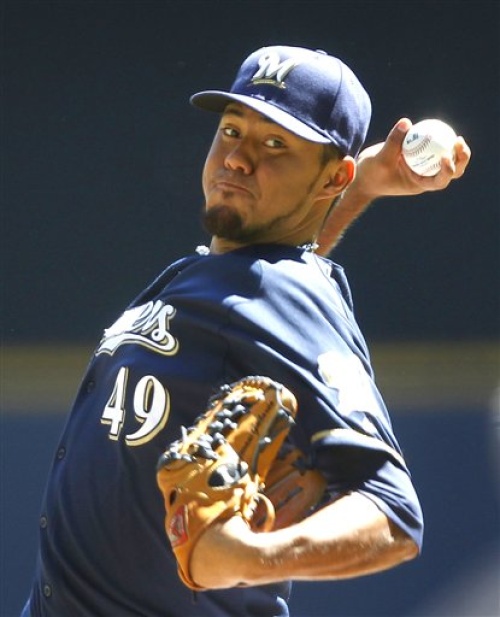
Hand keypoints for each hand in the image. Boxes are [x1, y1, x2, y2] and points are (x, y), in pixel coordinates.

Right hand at [351, 117, 470, 200]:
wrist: (362, 177)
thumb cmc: (370, 174)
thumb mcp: (380, 159)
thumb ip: (393, 142)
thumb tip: (406, 122)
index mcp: (419, 184)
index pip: (440, 181)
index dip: (448, 170)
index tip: (445, 156)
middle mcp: (425, 177)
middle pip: (452, 171)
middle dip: (461, 159)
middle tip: (458, 142)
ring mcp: (423, 167)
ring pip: (446, 158)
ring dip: (454, 149)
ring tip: (457, 137)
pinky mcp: (419, 156)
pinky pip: (432, 147)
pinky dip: (437, 139)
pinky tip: (439, 127)